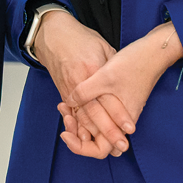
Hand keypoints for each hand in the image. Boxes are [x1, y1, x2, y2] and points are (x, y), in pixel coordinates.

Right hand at [32, 8, 133, 156]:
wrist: (53, 34)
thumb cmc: (80, 38)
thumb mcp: (103, 48)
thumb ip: (112, 67)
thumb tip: (124, 85)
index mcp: (92, 70)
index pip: (107, 98)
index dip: (118, 114)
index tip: (129, 128)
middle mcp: (79, 83)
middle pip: (94, 113)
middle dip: (108, 132)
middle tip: (122, 145)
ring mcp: (69, 89)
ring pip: (82, 117)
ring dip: (93, 135)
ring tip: (106, 147)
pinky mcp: (64, 92)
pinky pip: (73, 114)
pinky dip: (80, 127)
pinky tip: (89, 138)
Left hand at [64, 22, 182, 158]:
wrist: (154, 52)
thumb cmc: (133, 64)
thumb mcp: (105, 76)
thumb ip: (85, 92)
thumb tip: (68, 102)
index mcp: (120, 122)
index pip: (99, 149)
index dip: (78, 147)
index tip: (65, 133)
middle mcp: (123, 122)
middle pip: (97, 142)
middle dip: (77, 134)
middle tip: (65, 117)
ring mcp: (122, 112)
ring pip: (97, 127)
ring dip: (80, 120)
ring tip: (65, 106)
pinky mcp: (120, 102)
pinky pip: (100, 115)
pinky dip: (86, 110)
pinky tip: (74, 98)